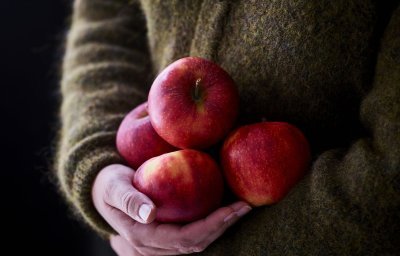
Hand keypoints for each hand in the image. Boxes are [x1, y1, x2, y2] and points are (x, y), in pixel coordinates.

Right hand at [92, 164, 251, 255]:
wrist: (101, 191)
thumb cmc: (108, 185)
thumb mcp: (113, 186)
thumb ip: (128, 199)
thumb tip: (148, 214)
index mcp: (143, 237)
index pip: (185, 238)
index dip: (212, 225)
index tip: (232, 209)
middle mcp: (154, 247)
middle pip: (196, 243)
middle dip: (223, 226)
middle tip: (245, 206)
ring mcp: (160, 244)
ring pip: (197, 242)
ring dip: (220, 227)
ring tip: (240, 208)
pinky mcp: (166, 235)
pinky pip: (192, 234)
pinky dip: (211, 224)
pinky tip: (224, 209)